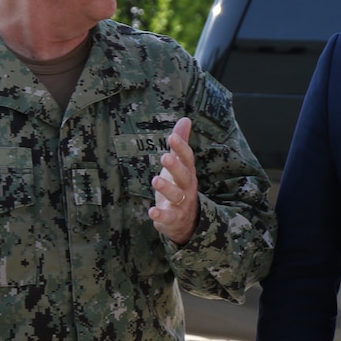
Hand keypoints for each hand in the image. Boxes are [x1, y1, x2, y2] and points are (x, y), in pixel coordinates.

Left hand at [148, 117, 197, 244]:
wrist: (187, 221)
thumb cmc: (180, 186)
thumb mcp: (181, 165)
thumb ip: (181, 143)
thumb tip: (185, 119)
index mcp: (188, 172)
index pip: (187, 158)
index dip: (181, 148)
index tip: (172, 137)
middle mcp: (188, 187)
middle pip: (184, 176)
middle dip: (175, 167)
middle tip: (165, 157)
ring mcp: (182, 203)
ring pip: (176, 195)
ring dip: (166, 188)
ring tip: (155, 180)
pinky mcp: (174, 218)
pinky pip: (169, 217)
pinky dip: (161, 215)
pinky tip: (152, 211)